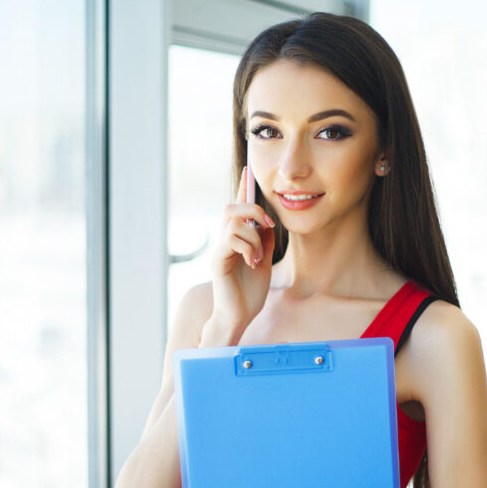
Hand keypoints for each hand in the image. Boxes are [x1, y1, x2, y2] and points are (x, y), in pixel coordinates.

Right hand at [208, 166, 276, 336]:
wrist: (240, 316)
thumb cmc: (250, 293)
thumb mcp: (264, 262)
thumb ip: (264, 241)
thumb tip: (268, 222)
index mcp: (237, 240)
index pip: (238, 209)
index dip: (242, 189)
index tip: (248, 171)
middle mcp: (225, 242)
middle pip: (230, 208)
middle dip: (253, 209)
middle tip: (268, 225)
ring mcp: (220, 251)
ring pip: (233, 223)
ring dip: (253, 236)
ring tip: (259, 257)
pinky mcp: (217, 261)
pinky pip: (231, 240)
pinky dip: (248, 248)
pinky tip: (252, 263)